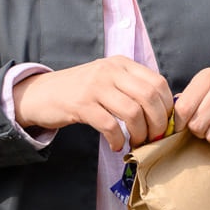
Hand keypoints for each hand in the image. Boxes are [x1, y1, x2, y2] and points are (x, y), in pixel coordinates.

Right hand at [11, 56, 172, 151]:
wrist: (41, 94)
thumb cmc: (80, 91)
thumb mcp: (107, 80)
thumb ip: (131, 88)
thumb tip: (164, 112)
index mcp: (121, 63)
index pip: (158, 83)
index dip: (168, 107)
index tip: (165, 124)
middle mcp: (110, 71)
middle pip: (149, 97)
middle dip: (158, 123)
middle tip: (155, 138)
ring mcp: (95, 86)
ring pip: (133, 112)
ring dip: (140, 134)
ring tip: (136, 143)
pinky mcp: (81, 105)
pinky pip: (110, 126)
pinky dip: (117, 140)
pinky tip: (115, 146)